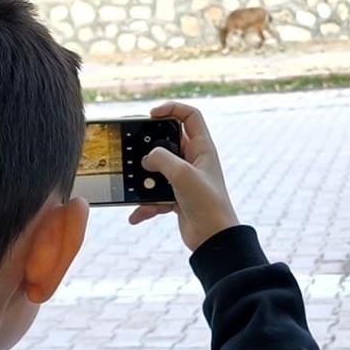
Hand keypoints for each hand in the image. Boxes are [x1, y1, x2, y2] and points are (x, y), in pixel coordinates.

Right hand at [128, 102, 239, 250]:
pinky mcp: (177, 198)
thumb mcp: (183, 175)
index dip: (171, 109)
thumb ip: (162, 159)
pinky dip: (145, 205)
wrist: (214, 240)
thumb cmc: (207, 204)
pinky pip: (155, 196)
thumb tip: (147, 159)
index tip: (151, 114)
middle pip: (168, 142)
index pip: (190, 116)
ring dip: (145, 180)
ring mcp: (185, 180)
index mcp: (202, 148)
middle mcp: (194, 161)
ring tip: (135, 186)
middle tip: (135, 150)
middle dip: (150, 147)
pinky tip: (136, 215)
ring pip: (158, 171)